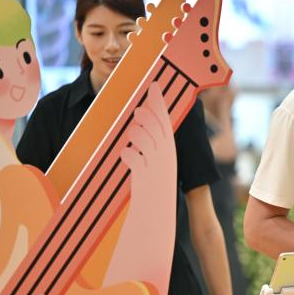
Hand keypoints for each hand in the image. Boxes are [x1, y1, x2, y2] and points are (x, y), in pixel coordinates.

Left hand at [121, 83, 175, 201]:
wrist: (156, 208)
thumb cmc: (153, 182)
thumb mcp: (155, 160)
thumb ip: (149, 142)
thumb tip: (140, 121)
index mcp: (169, 149)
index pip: (165, 120)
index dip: (159, 102)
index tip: (153, 86)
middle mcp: (165, 155)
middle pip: (157, 127)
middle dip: (147, 115)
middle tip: (138, 110)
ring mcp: (156, 165)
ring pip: (145, 140)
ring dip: (137, 133)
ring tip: (131, 133)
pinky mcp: (144, 176)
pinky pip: (134, 158)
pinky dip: (128, 154)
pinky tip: (125, 155)